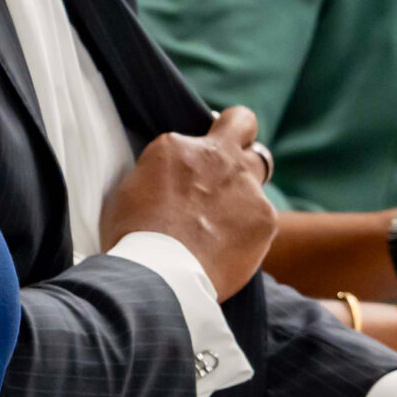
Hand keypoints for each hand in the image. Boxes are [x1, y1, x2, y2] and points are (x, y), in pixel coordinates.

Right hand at [100, 106, 276, 300]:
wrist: (158, 274)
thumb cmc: (133, 238)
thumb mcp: (130, 191)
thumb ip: (158, 175)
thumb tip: (170, 181)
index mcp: (175, 146)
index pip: (194, 136)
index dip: (194, 155)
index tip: (190, 174)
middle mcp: (215, 156)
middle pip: (243, 122)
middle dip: (240, 133)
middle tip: (232, 159)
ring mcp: (244, 184)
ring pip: (257, 175)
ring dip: (245, 191)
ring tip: (224, 225)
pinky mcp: (265, 216)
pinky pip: (262, 218)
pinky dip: (249, 232)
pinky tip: (229, 251)